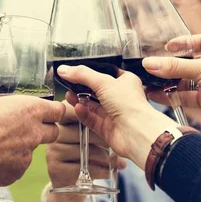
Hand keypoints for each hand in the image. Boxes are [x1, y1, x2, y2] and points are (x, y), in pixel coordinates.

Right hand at [0, 66, 65, 185]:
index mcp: (30, 110)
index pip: (59, 110)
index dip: (54, 110)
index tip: (47, 110)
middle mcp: (34, 133)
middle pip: (53, 131)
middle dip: (44, 128)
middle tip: (25, 125)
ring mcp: (27, 155)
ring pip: (33, 150)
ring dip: (22, 146)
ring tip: (1, 142)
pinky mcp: (16, 172)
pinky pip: (18, 167)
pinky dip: (9, 162)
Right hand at [45, 102, 125, 201]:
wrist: (74, 186)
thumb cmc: (87, 154)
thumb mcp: (91, 136)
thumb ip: (96, 122)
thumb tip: (114, 113)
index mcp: (62, 119)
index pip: (72, 110)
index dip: (87, 113)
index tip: (104, 121)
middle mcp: (55, 133)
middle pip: (80, 131)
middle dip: (101, 139)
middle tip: (115, 145)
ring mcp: (53, 151)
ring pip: (83, 151)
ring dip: (104, 157)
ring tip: (117, 162)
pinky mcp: (55, 168)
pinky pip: (81, 167)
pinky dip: (99, 170)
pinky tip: (108, 171)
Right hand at [57, 66, 178, 169]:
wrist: (136, 132)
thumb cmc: (130, 104)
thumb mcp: (103, 81)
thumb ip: (82, 74)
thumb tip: (64, 69)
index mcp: (125, 82)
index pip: (105, 73)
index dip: (91, 71)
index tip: (75, 70)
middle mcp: (120, 97)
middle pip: (96, 90)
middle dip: (81, 87)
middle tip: (68, 83)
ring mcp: (113, 113)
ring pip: (92, 105)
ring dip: (80, 100)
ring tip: (68, 95)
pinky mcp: (107, 128)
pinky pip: (91, 119)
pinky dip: (83, 113)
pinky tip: (77, 108)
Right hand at [144, 34, 200, 132]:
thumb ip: (174, 67)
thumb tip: (149, 63)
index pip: (197, 41)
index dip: (183, 43)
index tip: (167, 46)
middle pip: (187, 63)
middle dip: (170, 67)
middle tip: (151, 69)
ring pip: (185, 82)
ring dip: (168, 84)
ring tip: (149, 84)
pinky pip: (186, 97)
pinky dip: (173, 97)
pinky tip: (158, 97)